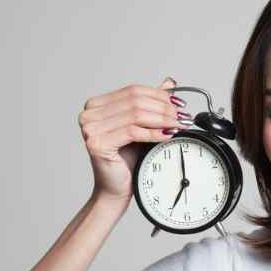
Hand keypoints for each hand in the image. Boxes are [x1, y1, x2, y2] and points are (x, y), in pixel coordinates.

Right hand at [77, 76, 185, 201]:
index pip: (133, 90)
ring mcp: (90, 128)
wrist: (116, 187)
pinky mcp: (97, 143)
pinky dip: (153, 133)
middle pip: (135, 101)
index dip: (159, 95)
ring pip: (135, 115)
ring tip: (176, 125)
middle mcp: (89, 114)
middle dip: (163, 108)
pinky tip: (165, 135)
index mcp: (96, 104)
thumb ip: (150, 104)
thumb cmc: (126, 159)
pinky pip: (133, 132)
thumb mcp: (141, 125)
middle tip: (181, 117)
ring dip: (161, 120)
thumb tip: (169, 84)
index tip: (178, 104)